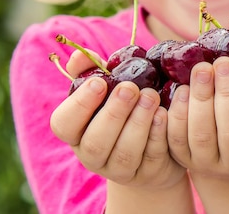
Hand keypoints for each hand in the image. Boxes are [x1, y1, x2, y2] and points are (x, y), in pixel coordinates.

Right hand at [50, 53, 185, 190]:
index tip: (100, 81)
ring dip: (138, 123)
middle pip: (95, 142)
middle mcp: (92, 155)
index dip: (80, 104)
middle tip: (130, 88)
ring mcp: (119, 170)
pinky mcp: (147, 174)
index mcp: (76, 131)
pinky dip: (158, 135)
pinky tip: (165, 115)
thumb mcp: (107, 87)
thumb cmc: (124, 105)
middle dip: (114, 113)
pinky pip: (151, 158)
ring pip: (124, 154)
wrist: (154, 141)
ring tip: (151, 97)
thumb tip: (80, 55)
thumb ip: (91, 69)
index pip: (63, 124)